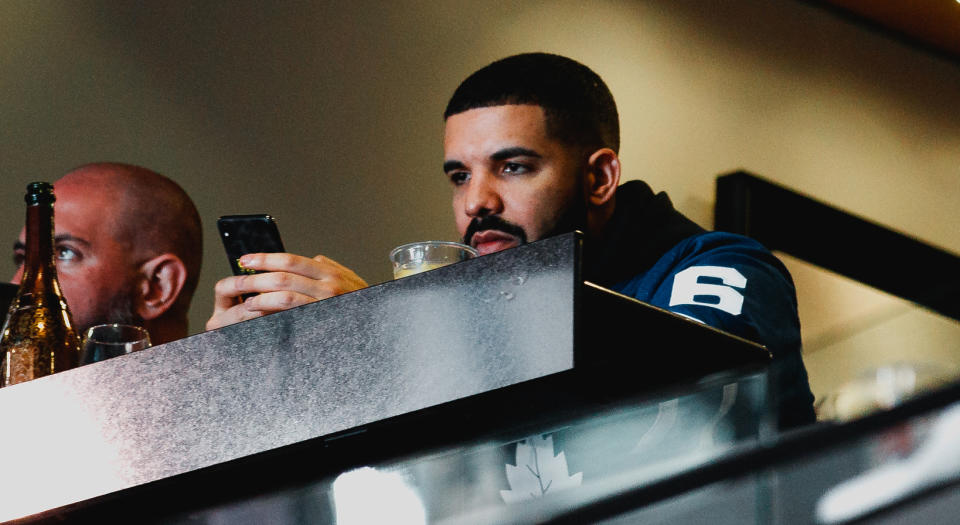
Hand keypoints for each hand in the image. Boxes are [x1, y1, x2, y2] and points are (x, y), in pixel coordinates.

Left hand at [205, 252, 367, 329]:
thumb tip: (312, 259)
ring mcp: (324, 303)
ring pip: (284, 294)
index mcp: (330, 272)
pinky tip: (258, 311)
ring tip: (245, 297)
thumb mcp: (349, 280)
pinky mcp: (319, 320)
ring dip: (259, 295)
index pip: (291, 260)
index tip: (247, 260)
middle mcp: (328, 285)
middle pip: (283, 276)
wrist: (379, 327)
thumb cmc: (362, 304)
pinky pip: (290, 313)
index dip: (265, 259)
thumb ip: (329, 268)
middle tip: (237, 277)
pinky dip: (270, 310)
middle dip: (256, 277)